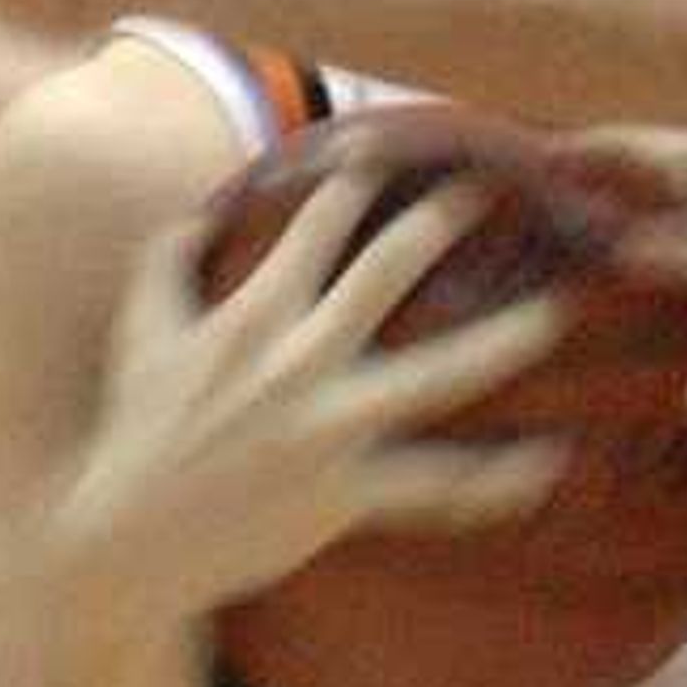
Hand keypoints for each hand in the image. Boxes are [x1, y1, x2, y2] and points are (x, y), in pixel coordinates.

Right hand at [84, 163, 569, 624]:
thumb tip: (201, 212)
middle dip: (445, 219)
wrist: (129, 541)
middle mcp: (298, 360)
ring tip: (557, 312)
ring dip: (503, 340)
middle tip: (494, 187)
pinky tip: (550, 462)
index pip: (319, 223)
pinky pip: (438, 486)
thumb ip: (167, 261)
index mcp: (253, 314)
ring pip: (438, 375)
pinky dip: (497, 479)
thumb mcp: (139, 333)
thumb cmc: (136, 433)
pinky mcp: (346, 493)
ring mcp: (328, 427)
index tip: (399, 146)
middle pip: (389, 269)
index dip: (361, 176)